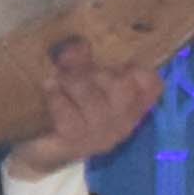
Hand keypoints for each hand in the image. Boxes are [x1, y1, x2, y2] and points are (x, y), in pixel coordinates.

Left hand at [13, 31, 162, 180]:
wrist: (42, 150)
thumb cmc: (67, 109)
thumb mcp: (80, 82)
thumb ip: (83, 62)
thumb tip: (77, 44)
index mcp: (131, 105)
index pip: (152, 84)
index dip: (138, 69)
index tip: (114, 62)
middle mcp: (122, 122)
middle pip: (123, 87)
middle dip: (96, 71)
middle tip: (70, 65)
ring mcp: (100, 136)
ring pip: (95, 101)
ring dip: (73, 82)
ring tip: (56, 78)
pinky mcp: (76, 145)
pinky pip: (70, 118)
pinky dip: (57, 99)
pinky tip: (49, 90)